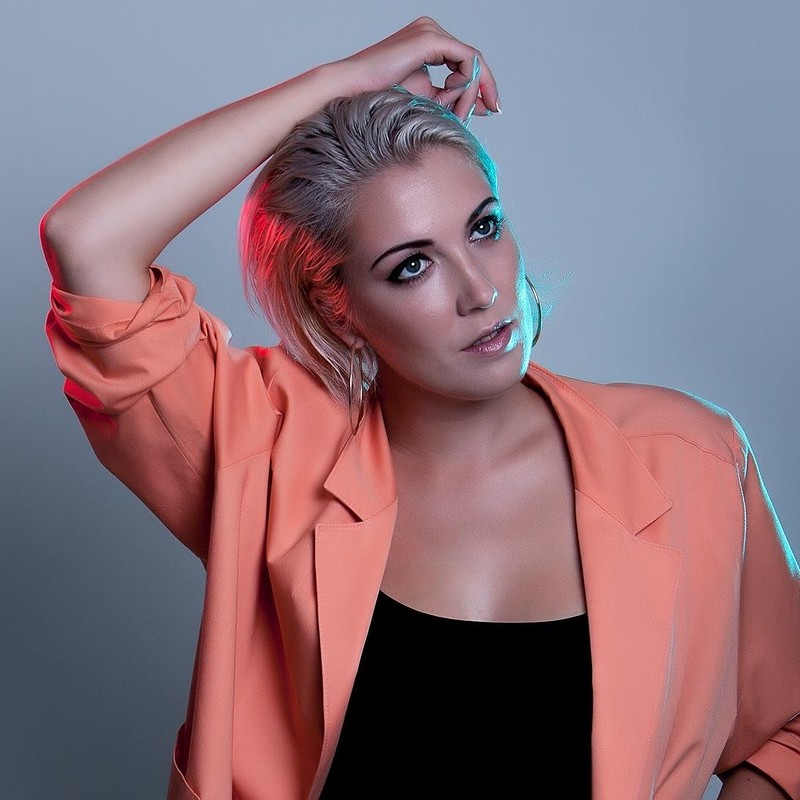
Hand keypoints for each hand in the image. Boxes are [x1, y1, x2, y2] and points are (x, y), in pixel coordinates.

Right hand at [329, 16, 499, 123]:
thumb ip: (450, 99)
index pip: (464, 62)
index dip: (479, 87)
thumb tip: (481, 106)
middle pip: (470, 61)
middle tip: (487, 113)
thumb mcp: (424, 100)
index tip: (488, 109)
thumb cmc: (379, 98)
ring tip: (458, 114)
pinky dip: (467, 84)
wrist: (352, 91)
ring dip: (470, 92)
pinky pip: (466, 60)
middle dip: (481, 90)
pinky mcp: (430, 39)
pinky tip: (457, 102)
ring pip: (471, 62)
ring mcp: (430, 32)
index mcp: (427, 43)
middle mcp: (430, 31)